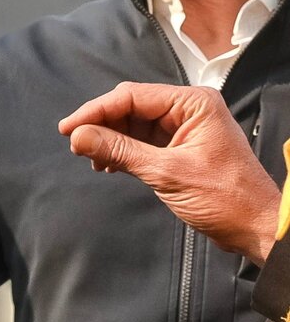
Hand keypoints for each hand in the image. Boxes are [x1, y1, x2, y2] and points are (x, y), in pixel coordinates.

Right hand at [59, 83, 281, 264]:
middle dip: (101, 125)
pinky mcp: (178, 147)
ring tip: (93, 160)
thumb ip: (120, 151)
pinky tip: (108, 164)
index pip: (132, 96)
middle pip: (130, 106)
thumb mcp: (166, 172)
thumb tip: (79, 137)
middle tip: (75, 145)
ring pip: (132, 124)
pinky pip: (140, 140)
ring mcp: (183, 128)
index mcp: (193, 104)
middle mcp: (188, 109)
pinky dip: (121, 151)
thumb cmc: (225, 198)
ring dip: (109, 140)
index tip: (68, 129)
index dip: (95, 111)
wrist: (254, 226)